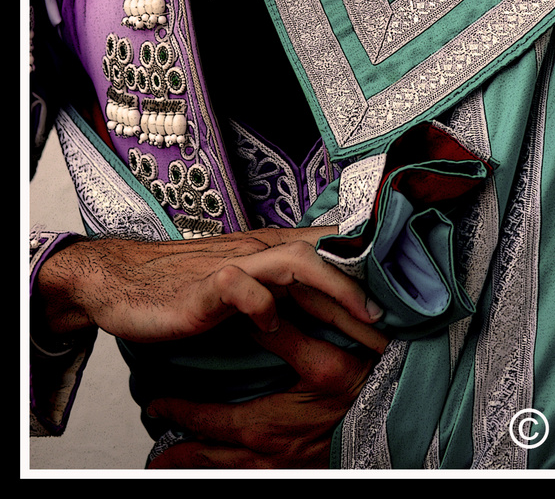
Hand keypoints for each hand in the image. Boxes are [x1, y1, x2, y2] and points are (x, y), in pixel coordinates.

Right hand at [35, 226, 384, 351]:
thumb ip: (286, 288)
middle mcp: (261, 250)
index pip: (335, 248)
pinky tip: (272, 326)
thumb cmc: (188, 285)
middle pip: (329, 256)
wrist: (123, 279)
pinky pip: (239, 288)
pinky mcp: (205, 287)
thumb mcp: (247, 283)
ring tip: (365, 317)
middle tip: (405, 323)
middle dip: (371, 287)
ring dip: (336, 289)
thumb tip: (334, 307)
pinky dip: (261, 305)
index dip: (375, 267)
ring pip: (296, 262)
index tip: (411, 298)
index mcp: (274, 249)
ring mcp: (235, 264)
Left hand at [145, 316, 383, 468]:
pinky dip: (229, 472)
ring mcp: (283, 469)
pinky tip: (224, 465)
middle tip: (151, 448)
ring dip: (199, 468)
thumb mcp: (325, 361)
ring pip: (228, 474)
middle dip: (178, 452)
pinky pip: (251, 477)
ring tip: (169, 463)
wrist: (401, 421)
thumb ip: (286, 335)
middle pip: (210, 460)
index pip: (210, 421)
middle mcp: (271, 456)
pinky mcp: (298, 473)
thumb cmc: (364, 391)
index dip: (179, 412)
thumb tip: (250, 311)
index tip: (153, 401)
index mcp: (271, 426)